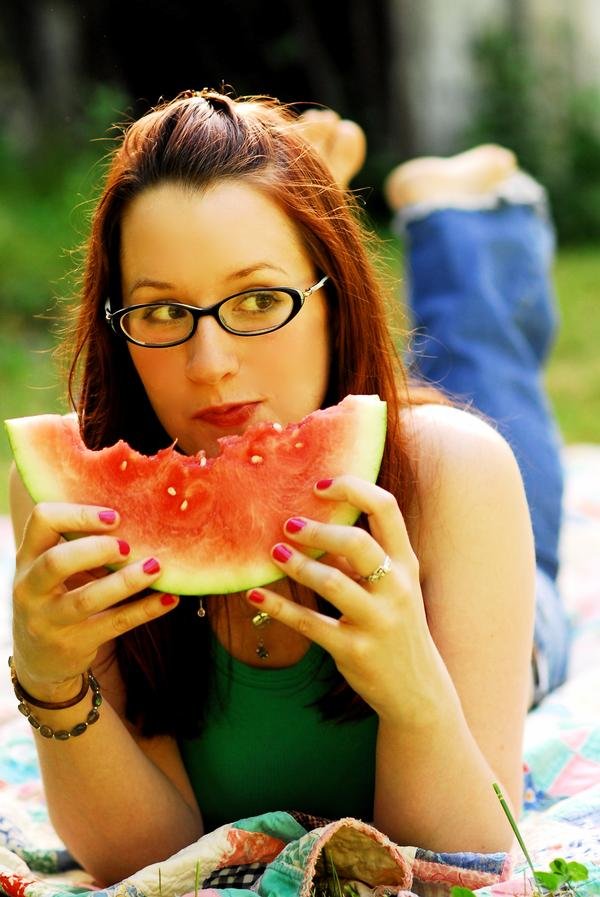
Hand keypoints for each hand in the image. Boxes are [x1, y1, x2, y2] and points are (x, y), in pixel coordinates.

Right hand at [12, 502, 177, 700]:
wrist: (38, 659)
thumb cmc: (56, 596)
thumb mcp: (54, 570)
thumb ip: (79, 544)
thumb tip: (138, 513)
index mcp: (27, 558)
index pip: (42, 521)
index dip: (78, 514)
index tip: (114, 516)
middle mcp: (30, 588)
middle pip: (57, 562)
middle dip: (95, 549)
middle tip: (126, 546)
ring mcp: (49, 620)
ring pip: (87, 599)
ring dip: (126, 581)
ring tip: (156, 567)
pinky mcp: (73, 644)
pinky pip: (114, 624)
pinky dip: (144, 610)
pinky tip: (169, 599)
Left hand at [246, 476, 452, 723]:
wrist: (416, 688)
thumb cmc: (394, 625)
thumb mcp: (389, 587)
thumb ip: (359, 557)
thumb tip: (314, 522)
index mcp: (406, 563)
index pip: (386, 508)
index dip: (351, 488)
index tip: (319, 485)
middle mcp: (396, 588)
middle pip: (358, 543)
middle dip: (319, 530)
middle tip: (288, 525)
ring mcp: (377, 620)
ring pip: (333, 583)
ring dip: (297, 566)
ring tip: (274, 554)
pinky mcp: (354, 650)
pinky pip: (310, 623)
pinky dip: (278, 607)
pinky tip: (254, 594)